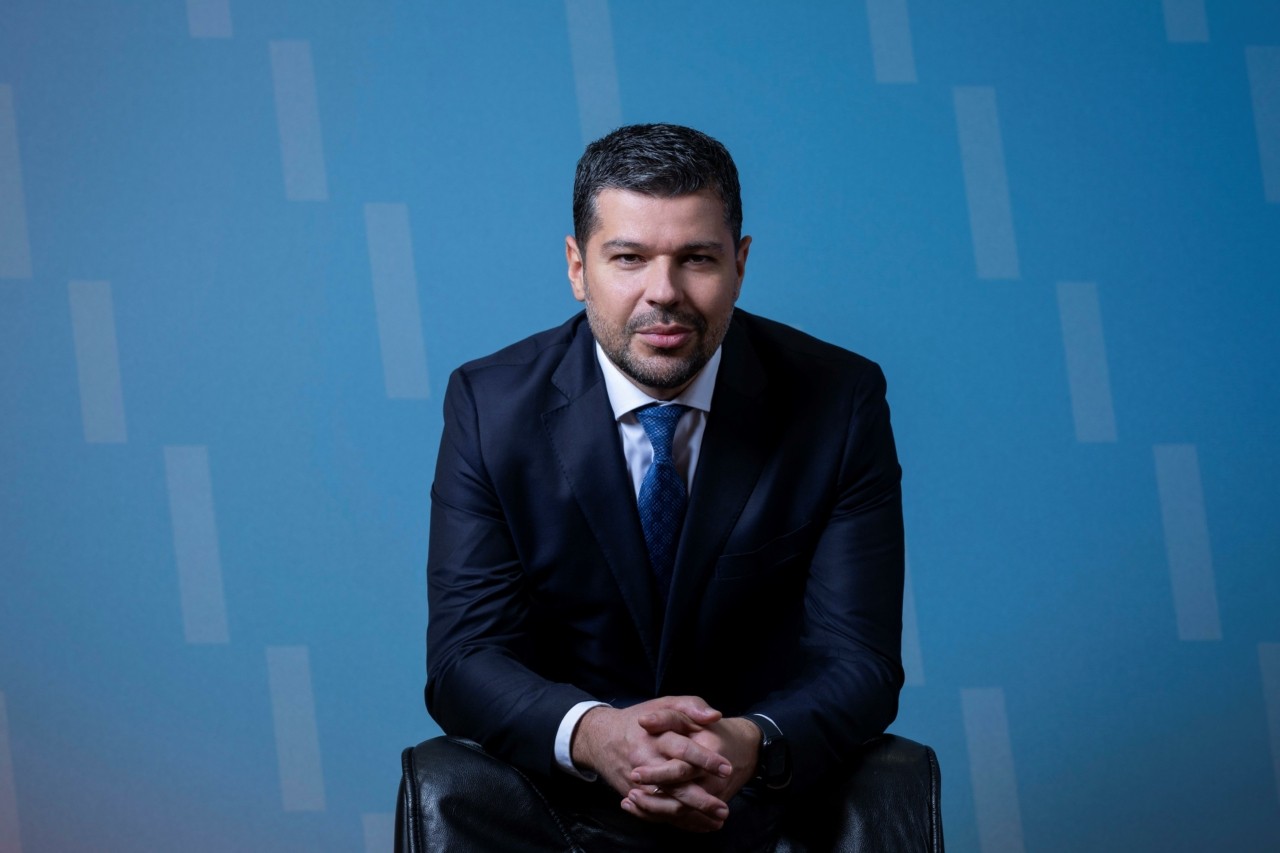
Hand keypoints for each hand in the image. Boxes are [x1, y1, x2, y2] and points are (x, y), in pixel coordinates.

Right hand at [571, 696, 735, 830]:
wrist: (601, 737)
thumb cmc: (639, 720)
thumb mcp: (665, 703)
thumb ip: (692, 705)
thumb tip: (715, 716)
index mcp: (656, 737)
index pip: (684, 750)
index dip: (706, 760)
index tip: (727, 769)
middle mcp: (645, 762)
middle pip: (675, 785)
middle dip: (702, 800)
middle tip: (724, 809)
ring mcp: (637, 783)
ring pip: (666, 805)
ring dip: (692, 816)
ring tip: (716, 821)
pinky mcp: (633, 795)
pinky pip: (656, 813)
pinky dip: (677, 822)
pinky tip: (698, 824)